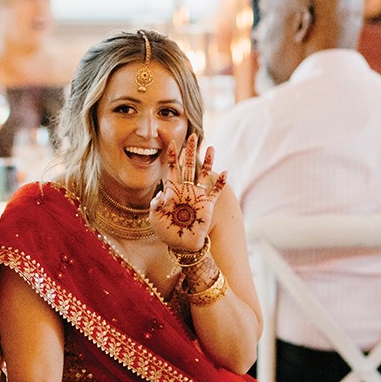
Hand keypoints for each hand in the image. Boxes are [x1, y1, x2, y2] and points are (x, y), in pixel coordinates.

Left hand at [149, 134, 225, 253]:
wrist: (182, 245)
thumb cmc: (167, 232)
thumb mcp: (155, 218)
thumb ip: (156, 204)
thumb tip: (162, 194)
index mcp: (172, 191)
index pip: (172, 169)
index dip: (172, 156)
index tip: (172, 142)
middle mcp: (186, 189)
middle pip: (188, 166)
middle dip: (190, 151)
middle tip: (193, 135)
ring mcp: (198, 196)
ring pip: (204, 174)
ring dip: (208, 161)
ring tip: (211, 147)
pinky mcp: (208, 205)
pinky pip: (215, 192)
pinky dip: (220, 183)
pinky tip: (225, 172)